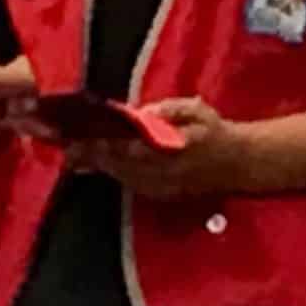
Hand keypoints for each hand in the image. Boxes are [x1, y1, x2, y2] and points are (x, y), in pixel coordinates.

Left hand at [75, 98, 248, 197]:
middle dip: (91, 156)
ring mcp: (162, 187)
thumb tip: (143, 113)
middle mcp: (164, 172)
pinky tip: (95, 166)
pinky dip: (112, 174)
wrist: (238, 164)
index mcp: (172, 149)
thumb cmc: (214, 131)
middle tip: (67, 147)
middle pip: (119, 164)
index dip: (102, 143)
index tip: (80, 137)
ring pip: (121, 176)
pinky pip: (130, 184)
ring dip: (97, 166)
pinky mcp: (161, 195)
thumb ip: (170, 111)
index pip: (129, 147)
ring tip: (74, 155)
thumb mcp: (196, 111)